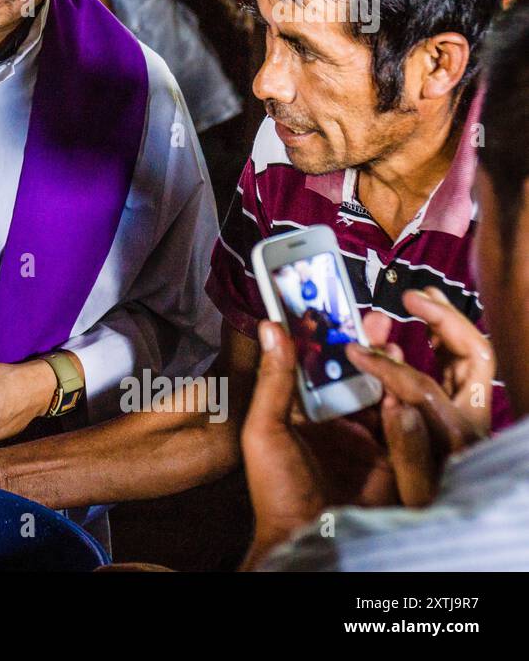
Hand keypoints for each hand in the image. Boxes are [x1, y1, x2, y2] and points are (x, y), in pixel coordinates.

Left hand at [241, 321, 397, 565]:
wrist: (306, 538)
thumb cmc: (274, 489)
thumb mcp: (265, 429)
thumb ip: (273, 380)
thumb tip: (271, 325)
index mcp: (303, 414)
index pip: (318, 367)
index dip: (327, 338)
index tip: (335, 307)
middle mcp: (335, 423)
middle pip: (356, 375)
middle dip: (366, 346)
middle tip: (374, 319)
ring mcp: (365, 440)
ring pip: (383, 394)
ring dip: (388, 368)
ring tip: (390, 343)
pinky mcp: (392, 459)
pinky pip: (403, 424)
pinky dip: (406, 403)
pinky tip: (404, 383)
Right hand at [345, 290, 493, 504]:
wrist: (449, 530)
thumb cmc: (426, 512)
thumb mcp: (414, 492)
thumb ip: (407, 449)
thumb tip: (396, 404)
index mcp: (458, 437)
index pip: (423, 386)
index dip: (387, 366)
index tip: (356, 352)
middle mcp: (471, 419)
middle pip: (471, 354)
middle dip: (444, 319)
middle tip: (412, 296)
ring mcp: (468, 413)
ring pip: (467, 355)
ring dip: (445, 324)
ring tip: (419, 299)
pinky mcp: (459, 413)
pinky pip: (455, 366)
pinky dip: (440, 343)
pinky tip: (418, 333)